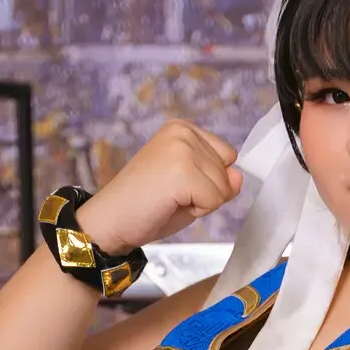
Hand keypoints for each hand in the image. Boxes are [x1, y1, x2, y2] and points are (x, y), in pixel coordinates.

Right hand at [75, 120, 242, 253]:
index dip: (208, 180)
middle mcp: (183, 131)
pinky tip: (170, 204)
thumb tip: (238, 175)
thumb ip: (217, 180)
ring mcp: (182, 148)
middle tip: (170, 196)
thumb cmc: (145, 206)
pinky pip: (215, 201)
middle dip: (205, 193)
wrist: (111, 221)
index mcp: (183, 128)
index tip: (177, 186)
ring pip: (223, 188)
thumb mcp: (191, 189)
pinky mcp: (182, 170)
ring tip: (169, 200)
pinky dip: (197, 211)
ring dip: (201, 203)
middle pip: (227, 172)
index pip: (227, 157)